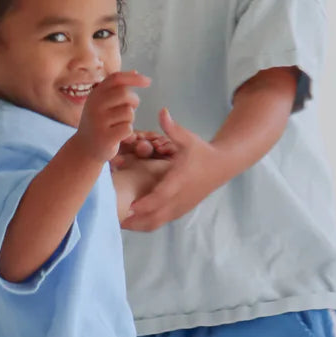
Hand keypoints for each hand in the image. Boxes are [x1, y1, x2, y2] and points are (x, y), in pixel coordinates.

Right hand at [76, 72, 149, 163]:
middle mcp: (94, 105)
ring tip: (120, 124)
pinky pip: (128, 128)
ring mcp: (98, 121)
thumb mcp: (103, 103)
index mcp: (95, 94)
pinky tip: (118, 135)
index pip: (116, 78)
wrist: (85, 148)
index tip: (148, 81)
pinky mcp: (104, 136)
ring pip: (128, 112)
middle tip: (132, 109)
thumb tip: (135, 71)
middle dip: (134, 101)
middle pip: (125, 94)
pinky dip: (128, 132)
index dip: (134, 78)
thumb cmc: (99, 122)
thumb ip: (117, 88)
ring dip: (130, 119)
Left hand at [121, 108, 229, 231]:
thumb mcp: (188, 138)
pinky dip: (146, 224)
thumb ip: (173, 128)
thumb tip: (162, 111)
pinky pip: (161, 221)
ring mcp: (181, 206)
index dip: (146, 203)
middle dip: (136, 220)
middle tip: (114, 218)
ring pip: (157, 222)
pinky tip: (132, 221)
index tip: (129, 206)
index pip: (162, 195)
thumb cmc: (201, 151)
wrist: (221, 166)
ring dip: (138, 225)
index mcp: (180, 180)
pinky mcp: (181, 210)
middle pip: (156, 216)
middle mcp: (180, 197)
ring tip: (118, 222)